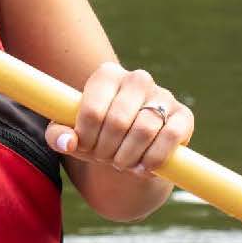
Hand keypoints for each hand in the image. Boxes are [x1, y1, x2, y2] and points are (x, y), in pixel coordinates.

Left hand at [47, 62, 193, 179]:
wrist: (129, 148)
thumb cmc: (96, 136)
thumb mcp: (71, 135)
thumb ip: (58, 135)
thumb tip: (68, 142)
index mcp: (106, 75)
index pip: (92, 110)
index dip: (86, 138)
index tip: (85, 148)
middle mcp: (137, 78)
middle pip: (118, 121)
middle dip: (106, 149)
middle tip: (104, 158)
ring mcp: (163, 95)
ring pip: (145, 129)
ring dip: (128, 156)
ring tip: (120, 163)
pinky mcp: (183, 115)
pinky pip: (171, 136)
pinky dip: (154, 158)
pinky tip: (142, 167)